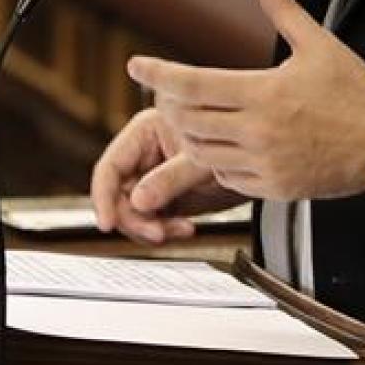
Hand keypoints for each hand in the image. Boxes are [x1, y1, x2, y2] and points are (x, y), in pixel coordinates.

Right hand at [90, 107, 242, 244]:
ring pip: (132, 212)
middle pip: (118, 195)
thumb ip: (169, 179)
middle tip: (157, 233)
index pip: (111, 166)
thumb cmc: (237, 146)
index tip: (107, 223)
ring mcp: (154, 177)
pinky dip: (164, 230)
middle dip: (135, 219)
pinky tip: (185, 228)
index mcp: (146, 131)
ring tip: (180, 229)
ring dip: (151, 228)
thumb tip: (138, 201)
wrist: (261, 162)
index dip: (104, 197)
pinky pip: (151, 220)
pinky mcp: (166, 197)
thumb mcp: (202, 162)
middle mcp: (145, 154)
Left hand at [127, 0, 364, 201]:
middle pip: (188, 120)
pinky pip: (225, 178)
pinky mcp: (272, 189)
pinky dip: (214, 161)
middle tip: (164, 91)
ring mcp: (264, 164)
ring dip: (187, 135)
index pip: (194, 84)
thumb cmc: (355, 91)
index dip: (159, 73)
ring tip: (188, 118)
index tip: (135, 64)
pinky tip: (220, 145)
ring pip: (201, 153)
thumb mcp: (319, 44)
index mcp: (265, 93)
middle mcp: (258, 131)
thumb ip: (283, 9)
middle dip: (169, 105)